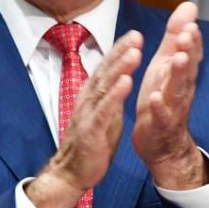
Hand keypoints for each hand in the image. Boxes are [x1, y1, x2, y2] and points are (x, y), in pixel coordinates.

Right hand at [26, 30, 142, 207]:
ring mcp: (87, 114)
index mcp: (91, 97)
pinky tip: (126, 81)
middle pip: (104, 72)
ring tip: (134, 52)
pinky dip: (115, 94)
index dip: (118, 51)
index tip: (134, 35)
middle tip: (136, 35)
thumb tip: (119, 78)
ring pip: (104, 86)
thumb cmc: (90, 144)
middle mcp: (87, 101)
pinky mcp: (91, 130)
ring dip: (119, 67)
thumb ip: (109, 97)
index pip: (105, 70)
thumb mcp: (102, 115)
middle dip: (120, 52)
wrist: (72, 172)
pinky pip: (104, 110)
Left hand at [132, 1, 208, 188]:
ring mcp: (172, 108)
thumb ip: (175, 38)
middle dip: (188, 50)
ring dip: (178, 74)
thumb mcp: (165, 66)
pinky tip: (153, 97)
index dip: (190, 38)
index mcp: (178, 74)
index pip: (188, 53)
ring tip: (176, 58)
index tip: (189, 21)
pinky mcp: (160, 126)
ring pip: (178, 90)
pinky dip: (159, 107)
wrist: (162, 144)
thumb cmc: (161, 99)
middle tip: (187, 33)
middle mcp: (180, 89)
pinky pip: (161, 116)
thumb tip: (189, 6)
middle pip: (186, 68)